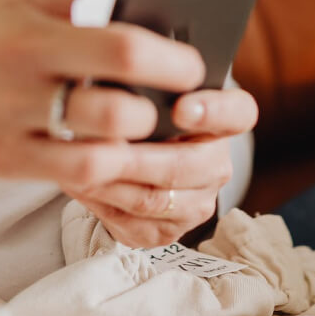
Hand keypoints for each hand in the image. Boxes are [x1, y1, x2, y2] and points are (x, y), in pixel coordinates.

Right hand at [0, 0, 207, 186]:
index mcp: (24, 3)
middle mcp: (21, 50)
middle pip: (119, 52)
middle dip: (174, 66)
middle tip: (193, 71)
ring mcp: (13, 106)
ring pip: (111, 117)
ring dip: (148, 120)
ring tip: (158, 116)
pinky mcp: (8, 157)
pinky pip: (83, 167)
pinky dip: (117, 162)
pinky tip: (125, 153)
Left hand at [62, 88, 257, 247]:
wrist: (139, 159)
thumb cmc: (144, 114)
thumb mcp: (150, 92)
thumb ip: (143, 84)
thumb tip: (110, 87)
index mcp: (225, 122)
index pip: (237, 114)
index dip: (213, 111)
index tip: (181, 108)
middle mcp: (217, 165)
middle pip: (184, 166)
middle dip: (137, 158)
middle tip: (101, 144)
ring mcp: (196, 203)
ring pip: (153, 199)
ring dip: (110, 180)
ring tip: (76, 162)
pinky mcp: (169, 231)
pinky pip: (132, 221)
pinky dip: (99, 201)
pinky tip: (78, 182)